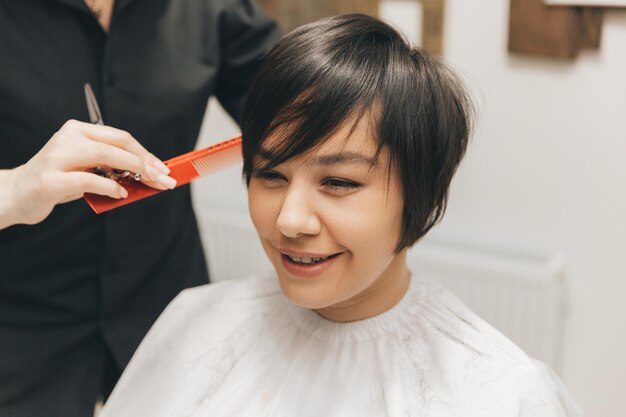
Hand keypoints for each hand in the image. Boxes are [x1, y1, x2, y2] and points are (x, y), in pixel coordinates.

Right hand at [1, 120, 176, 227]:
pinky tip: (121, 193)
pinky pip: (89, 179)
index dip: (146, 152)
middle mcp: (67, 138)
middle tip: (164, 178)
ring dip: (133, 170)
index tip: (164, 168)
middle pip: (117, 144)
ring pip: (104, 155)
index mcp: (78, 130)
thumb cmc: (57, 182)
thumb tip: (148, 174)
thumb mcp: (86, 169)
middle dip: (146, 162)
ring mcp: (57, 156)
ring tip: (149, 183)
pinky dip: (110, 186)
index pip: (120, 137)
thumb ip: (111, 167)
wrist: (16, 194)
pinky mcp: (50, 179)